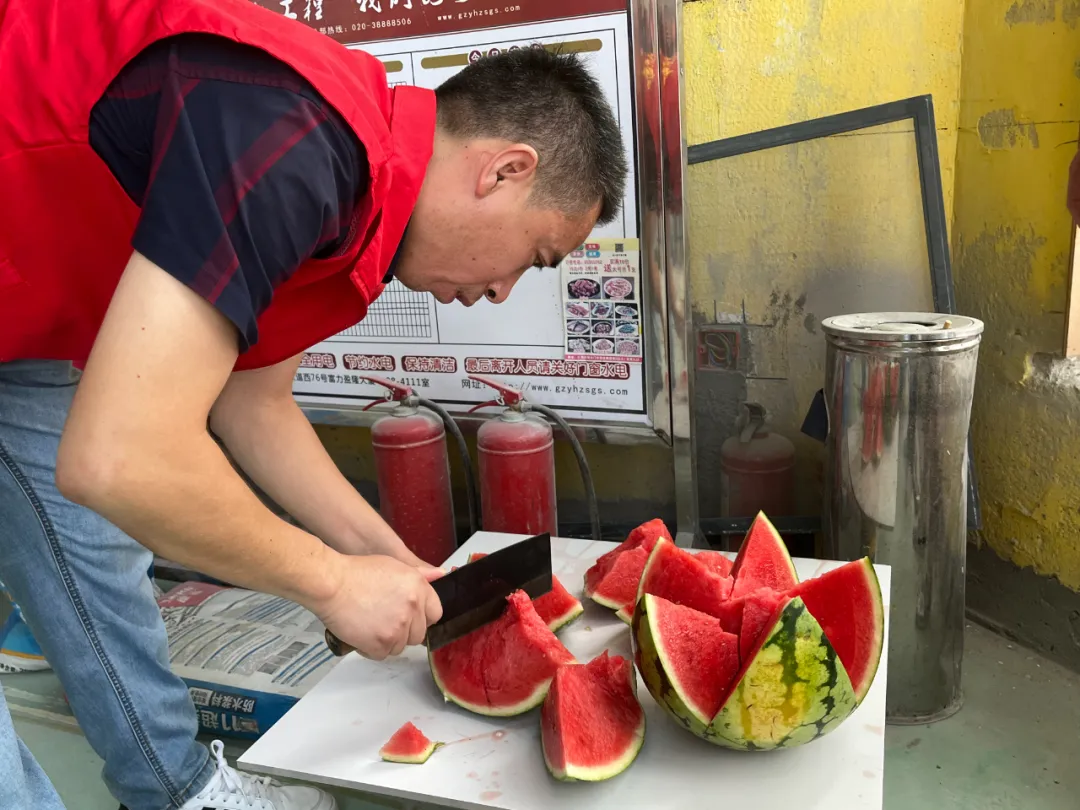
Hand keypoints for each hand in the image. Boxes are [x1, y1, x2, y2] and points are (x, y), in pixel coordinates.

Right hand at [314, 554, 442, 660]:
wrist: (332, 584)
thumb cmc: (357, 573)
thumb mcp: (394, 565)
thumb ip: (419, 574)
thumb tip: (440, 575)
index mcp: (418, 588)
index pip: (435, 613)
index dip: (422, 616)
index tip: (411, 616)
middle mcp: (412, 609)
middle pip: (418, 634)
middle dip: (404, 630)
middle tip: (385, 619)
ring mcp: (397, 628)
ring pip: (400, 646)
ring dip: (388, 640)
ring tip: (371, 624)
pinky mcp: (380, 644)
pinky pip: (383, 654)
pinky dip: (372, 649)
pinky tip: (362, 633)